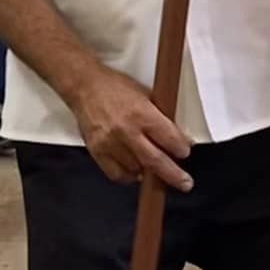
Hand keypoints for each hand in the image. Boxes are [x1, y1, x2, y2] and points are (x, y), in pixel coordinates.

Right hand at [71, 65, 192, 190]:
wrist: (84, 87)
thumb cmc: (115, 88)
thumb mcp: (146, 95)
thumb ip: (161, 118)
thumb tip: (179, 137)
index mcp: (142, 113)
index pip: (168, 138)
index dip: (180, 149)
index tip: (185, 153)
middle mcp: (126, 131)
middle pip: (155, 161)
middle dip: (173, 175)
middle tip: (184, 183)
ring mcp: (110, 143)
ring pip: (136, 169)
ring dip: (149, 173)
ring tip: (156, 171)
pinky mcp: (97, 151)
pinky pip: (116, 174)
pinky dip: (128, 176)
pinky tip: (136, 171)